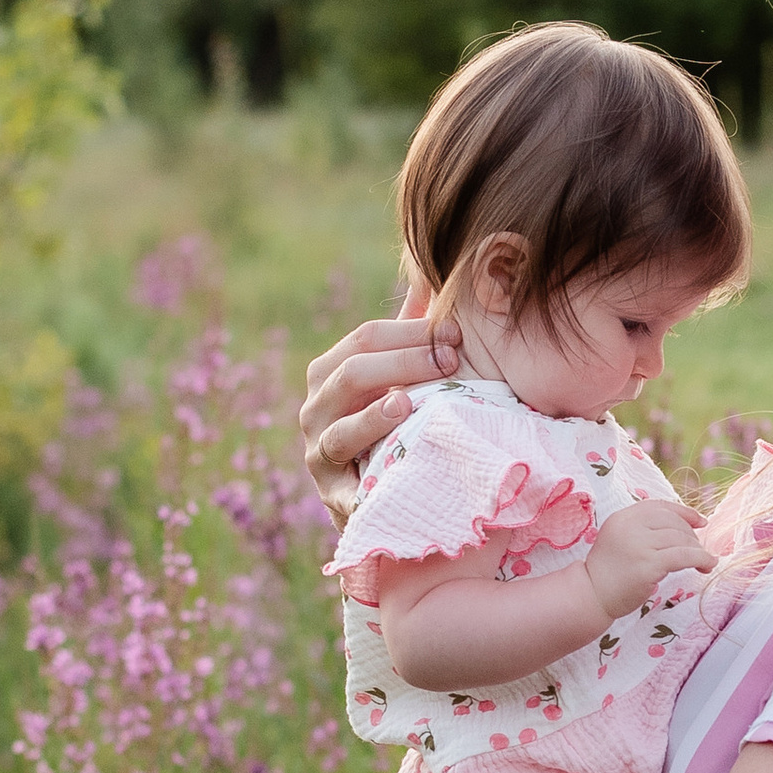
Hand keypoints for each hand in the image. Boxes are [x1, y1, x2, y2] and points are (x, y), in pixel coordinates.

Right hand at [298, 281, 459, 520]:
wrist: (380, 497)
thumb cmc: (396, 425)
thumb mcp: (402, 377)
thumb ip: (410, 332)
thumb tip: (430, 275)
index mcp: (330, 372)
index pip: (366, 337)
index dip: (411, 331)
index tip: (457, 333)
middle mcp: (315, 408)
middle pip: (352, 374)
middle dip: (403, 364)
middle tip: (451, 362)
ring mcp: (319, 453)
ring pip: (339, 429)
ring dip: (374, 417)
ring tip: (405, 405)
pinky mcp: (332, 497)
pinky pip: (345, 486)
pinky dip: (365, 480)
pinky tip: (392, 470)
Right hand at [583, 496, 711, 622]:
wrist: (592, 596)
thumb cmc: (609, 573)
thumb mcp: (621, 540)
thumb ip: (643, 530)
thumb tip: (685, 526)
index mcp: (623, 517)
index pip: (659, 506)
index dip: (684, 512)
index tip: (701, 522)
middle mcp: (630, 526)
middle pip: (673, 522)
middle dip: (691, 535)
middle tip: (698, 551)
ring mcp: (639, 544)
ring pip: (681, 539)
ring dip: (698, 549)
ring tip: (705, 561)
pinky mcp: (648, 564)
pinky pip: (684, 556)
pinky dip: (702, 559)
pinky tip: (708, 565)